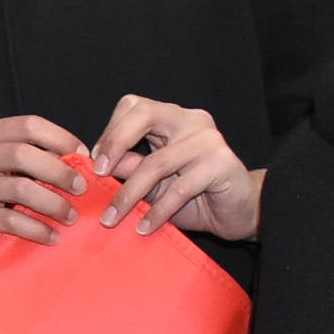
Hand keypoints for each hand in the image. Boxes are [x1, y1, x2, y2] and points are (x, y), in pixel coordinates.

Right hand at [0, 114, 89, 257]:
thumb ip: (12, 156)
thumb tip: (67, 162)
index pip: (30, 125)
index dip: (62, 138)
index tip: (83, 156)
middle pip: (28, 154)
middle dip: (61, 171)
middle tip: (81, 188)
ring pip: (23, 188)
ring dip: (54, 204)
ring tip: (69, 217)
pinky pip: (12, 220)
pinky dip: (37, 229)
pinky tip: (50, 236)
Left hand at [91, 96, 259, 239]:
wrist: (238, 212)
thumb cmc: (193, 195)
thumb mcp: (153, 182)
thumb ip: (130, 167)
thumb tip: (96, 164)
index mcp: (171, 117)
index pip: (133, 106)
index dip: (110, 131)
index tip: (95, 162)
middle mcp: (191, 121)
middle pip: (145, 115)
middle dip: (115, 143)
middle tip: (99, 174)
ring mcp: (209, 140)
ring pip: (157, 162)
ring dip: (129, 194)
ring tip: (112, 219)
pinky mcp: (222, 163)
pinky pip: (180, 188)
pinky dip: (158, 211)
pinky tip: (144, 227)